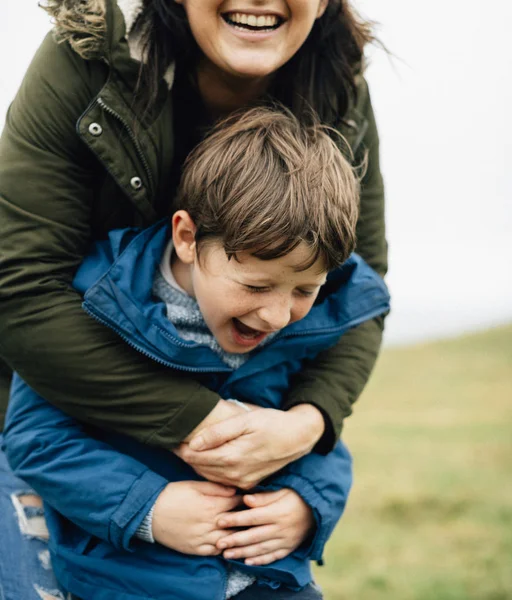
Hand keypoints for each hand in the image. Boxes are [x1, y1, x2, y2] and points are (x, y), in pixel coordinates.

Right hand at [152, 481, 241, 555]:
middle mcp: (210, 524)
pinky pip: (215, 551)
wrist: (150, 513)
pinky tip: (226, 541)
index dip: (245, 500)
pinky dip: (223, 546)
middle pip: (236, 523)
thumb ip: (216, 488)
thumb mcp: (194, 485)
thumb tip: (235, 491)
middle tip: (250, 514)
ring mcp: (203, 539)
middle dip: (244, 518)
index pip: (238, 504)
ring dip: (236, 534)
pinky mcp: (195, 549)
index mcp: (211, 506)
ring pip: (228, 539)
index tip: (250, 498)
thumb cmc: (173, 495)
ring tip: (240, 529)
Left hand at [175, 405, 324, 488]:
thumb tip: (194, 443)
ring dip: (198, 465)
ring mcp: (243, 481)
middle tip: (175, 445)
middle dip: (187, 458)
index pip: (196, 458)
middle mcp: (236, 474)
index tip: (172, 441)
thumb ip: (218, 433)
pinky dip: (212, 471)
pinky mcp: (249, 483)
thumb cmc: (272, 423)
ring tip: (187, 451)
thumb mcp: (245, 421)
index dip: (182, 449)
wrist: (297, 437)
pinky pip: (222, 480)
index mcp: (233, 458)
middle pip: (201, 469)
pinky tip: (208, 459)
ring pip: (210, 476)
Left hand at [215, 489, 314, 565]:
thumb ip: (264, 497)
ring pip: (260, 549)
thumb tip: (245, 499)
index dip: (235, 519)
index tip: (219, 521)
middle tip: (218, 543)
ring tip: (227, 554)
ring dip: (242, 553)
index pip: (252, 517)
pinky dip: (260, 561)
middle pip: (253, 536)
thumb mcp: (282, 491)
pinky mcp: (289, 548)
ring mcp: (285, 540)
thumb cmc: (296, 496)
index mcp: (277, 512)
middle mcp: (280, 528)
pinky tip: (248, 562)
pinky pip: (273, 556)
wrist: (317, 509)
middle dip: (234, 540)